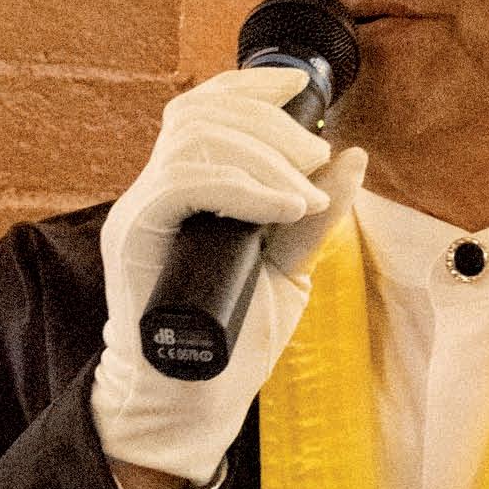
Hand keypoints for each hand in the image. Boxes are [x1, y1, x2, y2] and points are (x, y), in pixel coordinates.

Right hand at [91, 66, 366, 488]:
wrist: (193, 405)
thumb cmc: (233, 343)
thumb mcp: (287, 269)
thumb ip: (312, 218)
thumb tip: (353, 156)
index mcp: (186, 191)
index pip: (203, 109)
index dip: (249, 83)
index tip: (301, 85)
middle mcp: (156, 193)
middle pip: (201, 113)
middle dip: (271, 122)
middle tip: (316, 160)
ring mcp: (141, 212)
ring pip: (194, 139)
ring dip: (264, 154)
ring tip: (305, 193)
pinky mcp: (135, 237)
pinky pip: (183, 182)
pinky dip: (241, 185)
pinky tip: (281, 207)